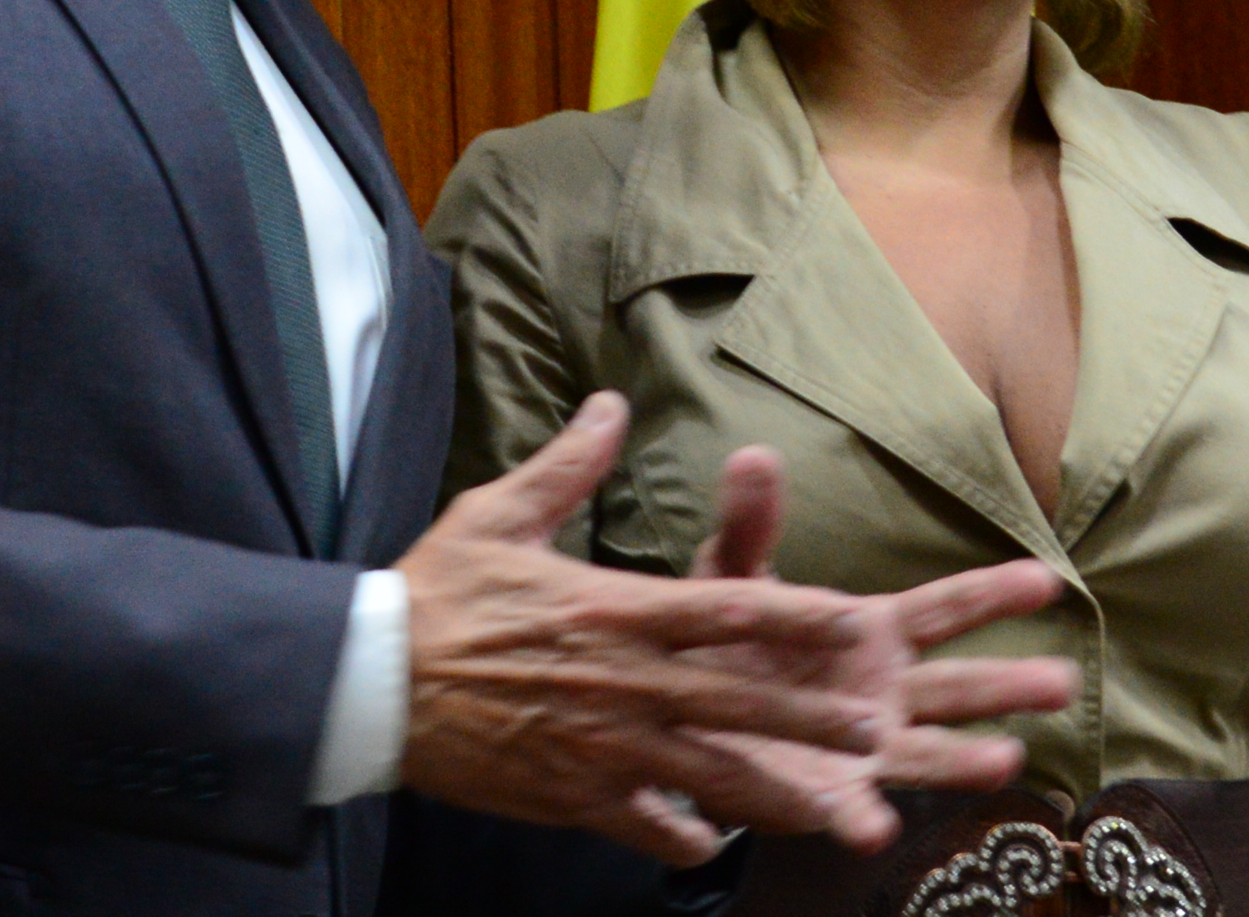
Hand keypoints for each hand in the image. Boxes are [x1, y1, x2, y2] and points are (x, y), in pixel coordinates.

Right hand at [397, 394, 915, 864]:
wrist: (371, 681)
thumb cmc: (438, 590)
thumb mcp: (501, 512)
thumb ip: (569, 464)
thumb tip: (613, 404)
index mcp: (614, 608)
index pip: (725, 608)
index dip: (798, 616)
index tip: (858, 619)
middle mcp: (622, 681)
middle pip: (736, 700)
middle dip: (810, 717)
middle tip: (877, 728)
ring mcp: (601, 747)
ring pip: (707, 776)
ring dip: (773, 791)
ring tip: (831, 806)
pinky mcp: (571, 795)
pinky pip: (646, 825)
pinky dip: (683, 836)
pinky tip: (714, 844)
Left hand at [687, 445, 1077, 799]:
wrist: (687, 712)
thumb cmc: (731, 636)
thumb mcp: (735, 576)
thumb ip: (750, 526)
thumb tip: (752, 454)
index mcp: (874, 631)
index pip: (945, 609)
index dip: (993, 594)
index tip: (1047, 579)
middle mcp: (886, 693)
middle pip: (959, 686)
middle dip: (1009, 684)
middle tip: (1062, 681)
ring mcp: (865, 749)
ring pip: (928, 754)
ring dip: (966, 761)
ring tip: (1005, 761)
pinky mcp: (827, 796)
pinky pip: (851, 810)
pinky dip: (864, 819)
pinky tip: (877, 828)